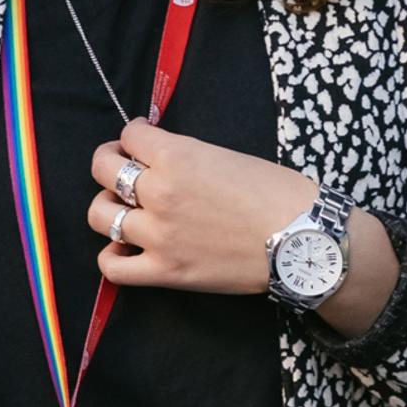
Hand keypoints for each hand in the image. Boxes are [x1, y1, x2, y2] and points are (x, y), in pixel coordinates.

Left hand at [87, 120, 398, 334]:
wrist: (307, 242)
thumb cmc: (278, 193)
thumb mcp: (225, 155)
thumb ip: (184, 154)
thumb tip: (158, 153)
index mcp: (175, 156)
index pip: (128, 135)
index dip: (134, 135)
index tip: (143, 140)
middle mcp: (158, 192)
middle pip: (102, 169)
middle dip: (109, 163)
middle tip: (124, 168)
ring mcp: (158, 234)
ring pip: (99, 215)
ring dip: (108, 207)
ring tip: (125, 209)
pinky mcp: (166, 271)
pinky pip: (113, 267)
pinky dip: (113, 257)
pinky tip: (126, 248)